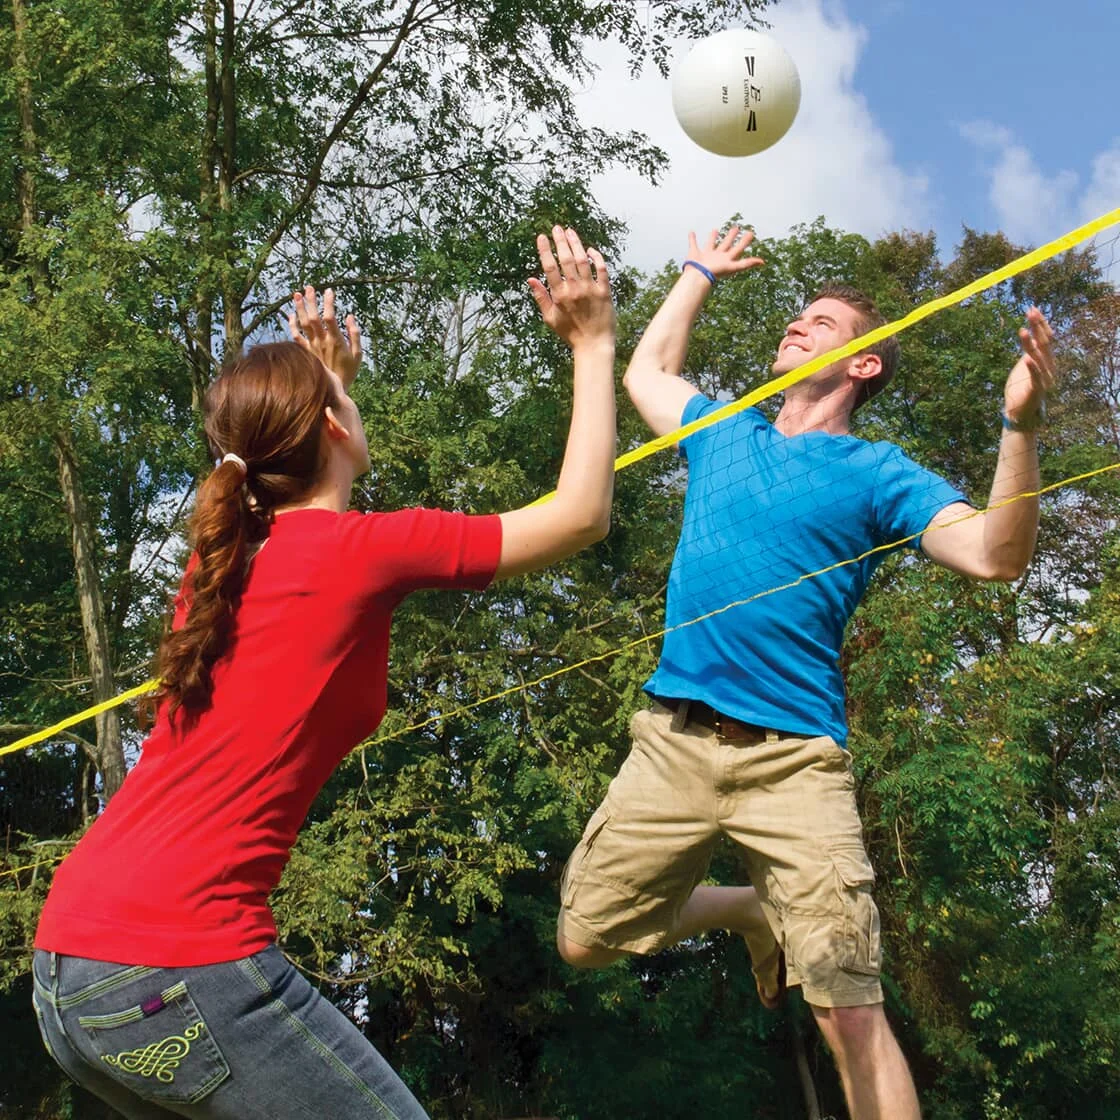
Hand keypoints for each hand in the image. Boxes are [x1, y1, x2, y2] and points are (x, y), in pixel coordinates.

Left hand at [287, 285, 362, 387]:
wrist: (333, 389)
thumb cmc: (348, 372)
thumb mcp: (358, 355)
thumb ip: (355, 335)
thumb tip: (350, 316)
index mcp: (336, 341)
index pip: (330, 317)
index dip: (328, 303)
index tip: (329, 291)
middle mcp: (322, 342)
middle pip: (314, 317)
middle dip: (311, 301)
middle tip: (309, 287)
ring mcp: (312, 346)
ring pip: (303, 324)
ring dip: (299, 308)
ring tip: (297, 294)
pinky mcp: (306, 352)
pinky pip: (296, 337)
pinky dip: (292, 325)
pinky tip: (291, 314)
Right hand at [527, 226, 614, 349]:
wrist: (594, 346)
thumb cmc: (570, 334)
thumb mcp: (550, 318)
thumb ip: (541, 297)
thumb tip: (530, 278)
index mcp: (559, 296)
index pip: (550, 267)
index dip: (545, 250)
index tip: (541, 237)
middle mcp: (575, 290)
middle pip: (566, 259)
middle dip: (560, 241)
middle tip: (556, 228)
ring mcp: (591, 290)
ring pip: (583, 260)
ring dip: (576, 244)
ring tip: (570, 232)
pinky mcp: (605, 292)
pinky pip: (602, 270)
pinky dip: (597, 258)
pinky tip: (591, 250)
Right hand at [685, 226, 764, 280]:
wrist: (699, 276)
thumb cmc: (715, 273)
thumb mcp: (734, 267)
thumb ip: (747, 264)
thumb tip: (763, 262)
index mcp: (726, 259)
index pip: (738, 249)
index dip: (745, 242)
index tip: (750, 233)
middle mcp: (717, 256)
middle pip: (727, 244)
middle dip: (731, 236)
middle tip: (736, 227)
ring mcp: (706, 255)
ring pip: (711, 243)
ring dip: (713, 237)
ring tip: (715, 230)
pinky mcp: (694, 253)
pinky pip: (693, 244)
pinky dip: (692, 238)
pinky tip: (691, 232)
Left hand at [1003, 306, 1054, 427]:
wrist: (1020, 413)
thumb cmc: (1022, 388)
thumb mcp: (1025, 364)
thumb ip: (1029, 350)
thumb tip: (1029, 332)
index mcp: (1045, 360)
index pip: (1045, 337)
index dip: (1039, 323)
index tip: (1032, 309)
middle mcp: (1048, 366)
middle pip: (1044, 343)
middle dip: (1037, 327)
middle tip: (1030, 312)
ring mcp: (1044, 378)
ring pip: (1038, 357)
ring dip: (1030, 344)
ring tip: (1022, 331)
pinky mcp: (1036, 390)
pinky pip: (1035, 377)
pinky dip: (1032, 367)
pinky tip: (1027, 358)